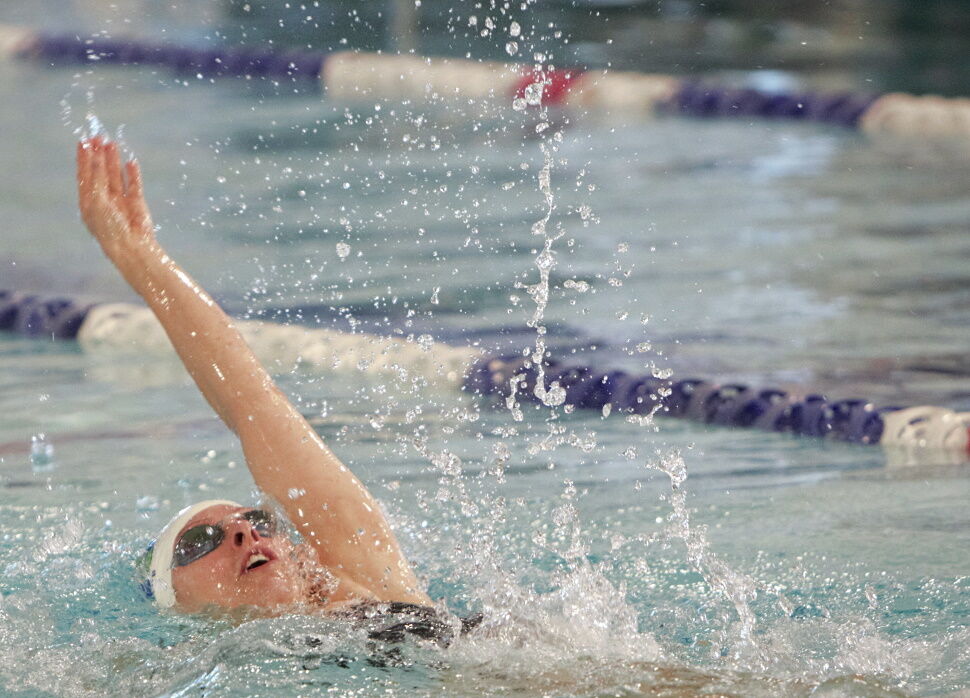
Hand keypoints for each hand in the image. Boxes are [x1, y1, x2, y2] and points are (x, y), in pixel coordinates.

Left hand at [77, 136, 155, 259]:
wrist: (131, 246)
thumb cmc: (108, 227)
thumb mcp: (96, 200)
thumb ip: (97, 176)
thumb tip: (95, 155)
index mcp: (88, 202)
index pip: (85, 175)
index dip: (83, 159)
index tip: (83, 141)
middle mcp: (103, 200)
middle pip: (100, 173)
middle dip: (99, 155)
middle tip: (99, 137)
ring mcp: (120, 201)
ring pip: (116, 176)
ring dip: (114, 160)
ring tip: (112, 143)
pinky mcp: (137, 203)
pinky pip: (134, 185)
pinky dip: (133, 174)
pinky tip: (131, 162)